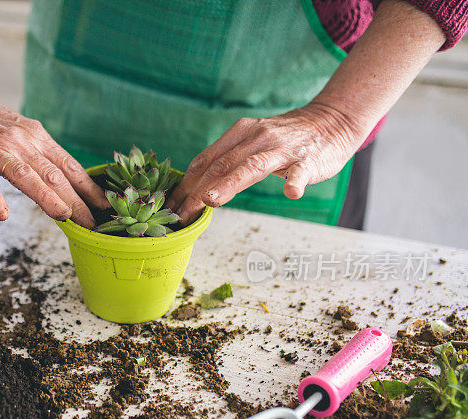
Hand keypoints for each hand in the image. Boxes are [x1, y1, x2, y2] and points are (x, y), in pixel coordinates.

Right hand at [0, 81, 106, 227]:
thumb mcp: (21, 130)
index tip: (107, 207)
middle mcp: (22, 143)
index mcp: (37, 137)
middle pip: (55, 176)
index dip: (89, 188)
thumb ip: (39, 153)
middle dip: (77, 202)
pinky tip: (1, 214)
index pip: (70, 166)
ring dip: (47, 197)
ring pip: (27, 176)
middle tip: (94, 225)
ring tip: (65, 216)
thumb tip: (64, 180)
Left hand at [166, 103, 364, 224]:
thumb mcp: (250, 142)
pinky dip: (295, 181)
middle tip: (179, 215)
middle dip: (196, 192)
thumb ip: (226, 159)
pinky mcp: (308, 159)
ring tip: (210, 201)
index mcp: (239, 134)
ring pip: (252, 166)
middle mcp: (257, 138)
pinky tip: (291, 192)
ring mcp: (283, 149)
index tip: (169, 206)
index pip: (205, 161)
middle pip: (220, 166)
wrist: (331, 123)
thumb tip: (193, 185)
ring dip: (229, 184)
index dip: (185, 184)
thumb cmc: (284, 140)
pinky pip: (301, 171)